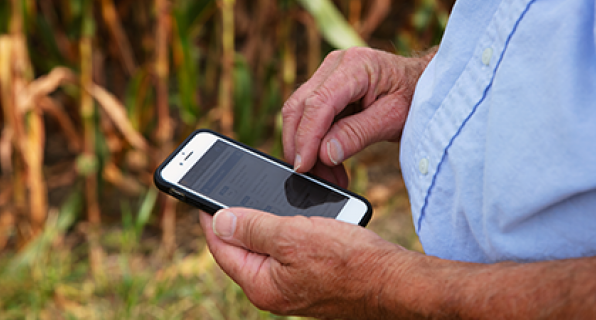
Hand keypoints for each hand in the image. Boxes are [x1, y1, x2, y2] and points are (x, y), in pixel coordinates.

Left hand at [199, 209, 408, 318]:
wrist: (396, 282)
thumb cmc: (350, 261)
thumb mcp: (293, 237)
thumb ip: (252, 228)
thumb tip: (218, 221)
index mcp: (261, 284)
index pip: (221, 247)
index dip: (209, 217)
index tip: (199, 193)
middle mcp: (273, 290)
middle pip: (240, 248)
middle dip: (233, 218)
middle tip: (227, 189)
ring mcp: (292, 285)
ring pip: (266, 247)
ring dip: (261, 221)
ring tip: (256, 195)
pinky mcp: (311, 277)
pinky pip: (287, 250)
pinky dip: (284, 229)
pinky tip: (290, 211)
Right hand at [282, 47, 433, 183]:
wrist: (423, 84)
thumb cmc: (415, 98)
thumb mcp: (392, 119)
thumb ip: (357, 134)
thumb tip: (324, 154)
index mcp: (356, 66)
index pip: (318, 103)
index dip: (307, 137)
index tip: (303, 166)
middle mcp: (336, 65)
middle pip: (299, 107)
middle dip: (300, 147)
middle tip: (313, 178)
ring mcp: (328, 74)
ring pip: (299, 114)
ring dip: (307, 149)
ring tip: (329, 177)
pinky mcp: (325, 88)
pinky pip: (309, 117)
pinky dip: (314, 144)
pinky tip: (329, 165)